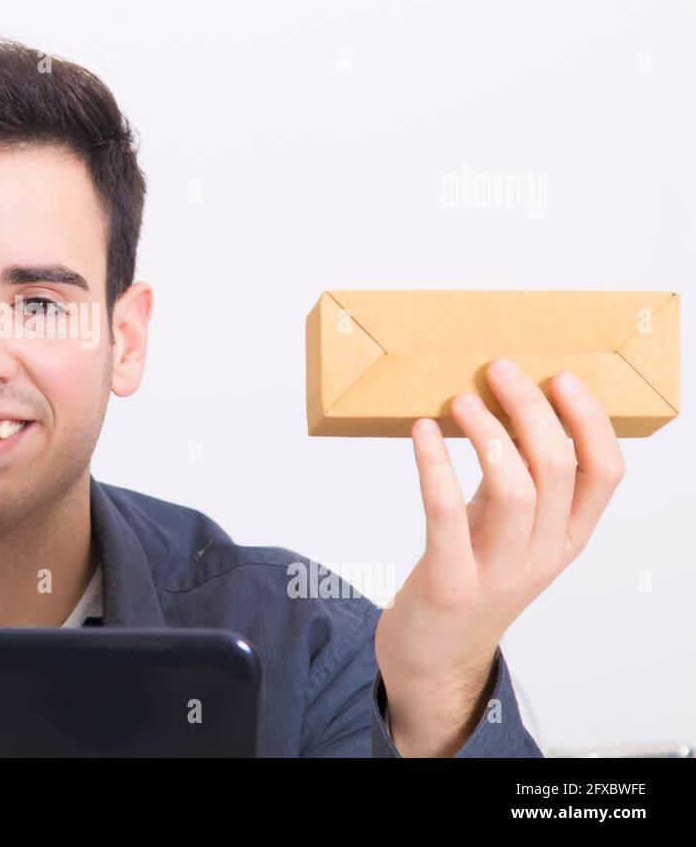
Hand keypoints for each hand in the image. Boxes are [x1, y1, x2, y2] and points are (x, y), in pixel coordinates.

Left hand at [374, 357, 625, 754]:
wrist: (433, 657)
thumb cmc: (469, 574)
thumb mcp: (507, 527)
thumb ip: (518, 477)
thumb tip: (512, 402)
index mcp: (567, 537)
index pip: (605, 473)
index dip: (589, 420)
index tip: (562, 377)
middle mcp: (543, 554)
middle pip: (557, 468)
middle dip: (531, 409)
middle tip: (499, 369)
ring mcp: (498, 572)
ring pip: (515, 489)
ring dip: (488, 434)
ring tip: (460, 400)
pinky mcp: (450, 583)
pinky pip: (447, 515)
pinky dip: (434, 466)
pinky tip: (421, 433)